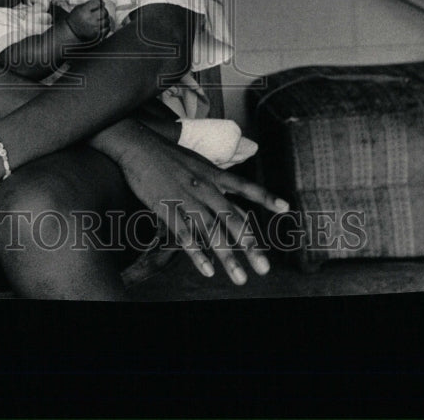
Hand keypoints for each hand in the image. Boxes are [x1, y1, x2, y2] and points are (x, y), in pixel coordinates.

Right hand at [65, 0, 111, 41]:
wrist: (71, 31)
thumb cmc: (75, 18)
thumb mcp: (79, 8)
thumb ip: (90, 3)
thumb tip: (101, 2)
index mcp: (84, 11)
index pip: (97, 3)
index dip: (100, 2)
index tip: (100, 3)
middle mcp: (89, 19)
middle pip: (103, 12)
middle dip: (103, 10)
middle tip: (101, 10)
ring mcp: (93, 28)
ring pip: (106, 21)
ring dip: (105, 18)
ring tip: (101, 18)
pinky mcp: (96, 35)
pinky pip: (107, 29)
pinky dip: (106, 26)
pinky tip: (103, 24)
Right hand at [114, 127, 288, 285]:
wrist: (138, 145)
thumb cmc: (168, 155)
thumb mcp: (198, 163)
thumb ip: (217, 182)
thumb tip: (236, 200)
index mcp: (213, 174)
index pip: (245, 186)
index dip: (265, 196)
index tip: (285, 207)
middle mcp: (205, 187)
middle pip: (232, 219)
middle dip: (249, 246)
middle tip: (264, 268)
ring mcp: (186, 198)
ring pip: (211, 232)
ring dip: (227, 258)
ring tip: (240, 278)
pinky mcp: (166, 207)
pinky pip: (184, 235)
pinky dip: (196, 254)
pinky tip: (206, 270)